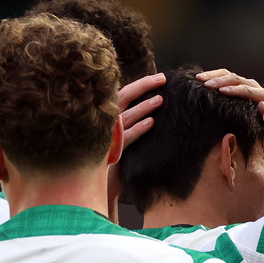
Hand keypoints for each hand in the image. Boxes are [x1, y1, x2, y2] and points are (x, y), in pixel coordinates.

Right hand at [109, 72, 165, 210]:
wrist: (101, 184)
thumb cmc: (114, 156)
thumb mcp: (120, 133)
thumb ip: (130, 117)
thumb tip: (154, 102)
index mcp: (107, 113)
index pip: (124, 92)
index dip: (141, 84)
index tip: (160, 78)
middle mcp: (104, 120)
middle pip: (123, 96)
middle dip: (143, 86)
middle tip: (162, 79)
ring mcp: (106, 136)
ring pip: (125, 116)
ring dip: (143, 107)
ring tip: (160, 100)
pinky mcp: (111, 152)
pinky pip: (126, 138)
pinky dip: (139, 129)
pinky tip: (151, 123)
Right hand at [196, 68, 263, 114]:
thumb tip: (260, 104)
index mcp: (263, 96)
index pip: (247, 90)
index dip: (235, 90)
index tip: (222, 91)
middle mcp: (254, 86)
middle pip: (236, 79)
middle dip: (220, 81)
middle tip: (207, 84)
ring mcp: (245, 83)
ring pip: (229, 75)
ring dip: (214, 75)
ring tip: (200, 78)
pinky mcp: (238, 84)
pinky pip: (225, 75)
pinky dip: (213, 75)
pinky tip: (202, 78)